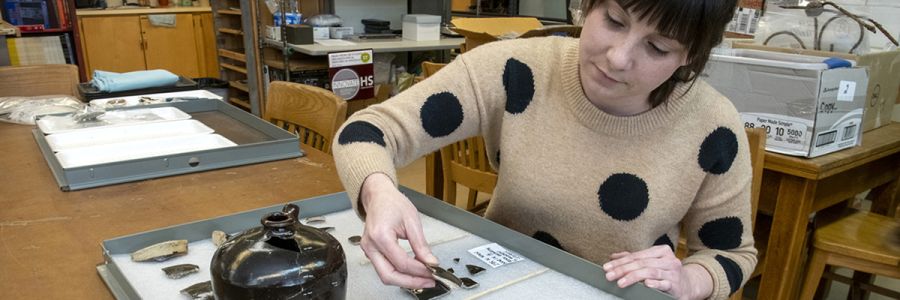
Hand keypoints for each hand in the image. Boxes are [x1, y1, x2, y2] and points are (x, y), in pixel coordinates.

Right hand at [359, 173, 438, 288]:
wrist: (379, 197)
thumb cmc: (392, 203)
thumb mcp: (412, 221)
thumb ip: (421, 245)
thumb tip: (430, 262)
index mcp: (380, 235)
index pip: (401, 263)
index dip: (419, 271)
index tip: (432, 272)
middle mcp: (370, 245)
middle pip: (389, 275)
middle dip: (411, 282)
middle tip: (428, 281)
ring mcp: (368, 250)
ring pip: (385, 276)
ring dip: (405, 280)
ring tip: (423, 278)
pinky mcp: (370, 253)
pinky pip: (384, 269)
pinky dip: (399, 273)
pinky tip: (413, 271)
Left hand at [603, 245, 711, 299]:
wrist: (689, 286)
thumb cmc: (667, 273)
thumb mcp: (651, 263)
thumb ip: (633, 259)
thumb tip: (613, 256)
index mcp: (661, 251)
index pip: (636, 255)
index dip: (620, 261)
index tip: (607, 267)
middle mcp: (668, 259)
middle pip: (641, 263)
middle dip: (623, 269)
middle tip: (610, 275)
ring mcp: (673, 272)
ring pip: (650, 272)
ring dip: (633, 277)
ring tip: (620, 282)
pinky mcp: (676, 285)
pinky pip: (664, 283)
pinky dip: (655, 283)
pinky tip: (646, 284)